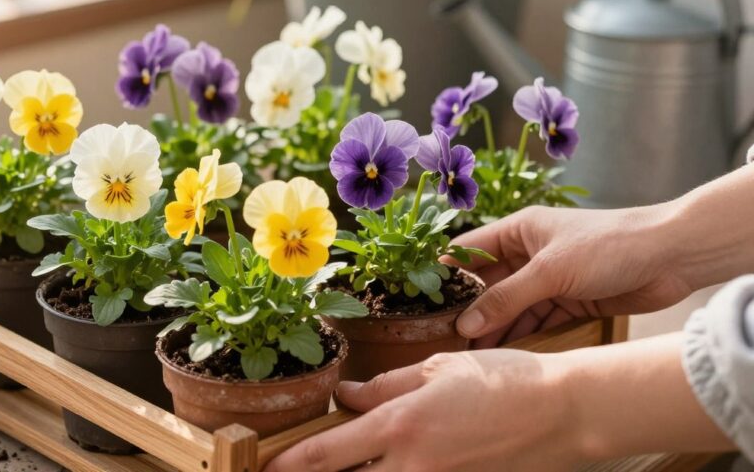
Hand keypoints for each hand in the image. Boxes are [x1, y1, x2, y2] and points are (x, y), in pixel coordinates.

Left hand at [263, 350, 578, 471]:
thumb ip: (385, 386)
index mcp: (401, 426)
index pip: (328, 454)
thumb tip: (346, 397)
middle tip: (297, 470)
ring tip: (352, 461)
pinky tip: (393, 466)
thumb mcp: (436, 369)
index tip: (268, 467)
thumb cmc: (503, 381)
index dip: (291, 464)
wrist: (564, 412)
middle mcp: (414, 466)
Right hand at [449, 205, 694, 346]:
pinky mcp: (570, 299)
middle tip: (445, 337)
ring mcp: (550, 277)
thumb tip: (466, 324)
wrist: (670, 256)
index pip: (470, 250)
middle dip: (470, 309)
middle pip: (489, 283)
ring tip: (472, 353)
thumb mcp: (549, 271)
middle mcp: (530, 251)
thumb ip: (506, 299)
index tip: (423, 300)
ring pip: (512, 305)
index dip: (447, 273)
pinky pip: (536, 319)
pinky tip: (505, 352)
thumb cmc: (608, 245)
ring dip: (495, 326)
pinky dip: (522, 334)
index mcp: (519, 230)